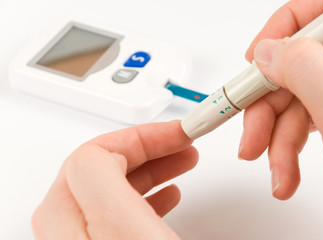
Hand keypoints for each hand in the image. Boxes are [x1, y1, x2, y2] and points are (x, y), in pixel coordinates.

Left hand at [31, 120, 197, 238]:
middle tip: (184, 141)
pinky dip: (153, 192)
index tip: (179, 132)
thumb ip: (99, 174)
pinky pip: (129, 206)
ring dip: (157, 165)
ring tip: (183, 161)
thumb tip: (102, 148)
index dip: (145, 136)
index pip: (101, 149)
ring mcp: (91, 235)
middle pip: (111, 163)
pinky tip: (170, 193)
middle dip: (154, 147)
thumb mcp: (118, 221)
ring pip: (123, 182)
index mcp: (66, 211)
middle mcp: (72, 223)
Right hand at [240, 0, 322, 205]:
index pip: (321, 7)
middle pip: (298, 63)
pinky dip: (287, 147)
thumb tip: (270, 52)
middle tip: (249, 132)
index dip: (283, 28)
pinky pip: (303, 119)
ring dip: (274, 137)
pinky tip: (285, 171)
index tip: (256, 61)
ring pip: (294, 97)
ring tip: (275, 169)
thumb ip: (307, 72)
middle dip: (267, 105)